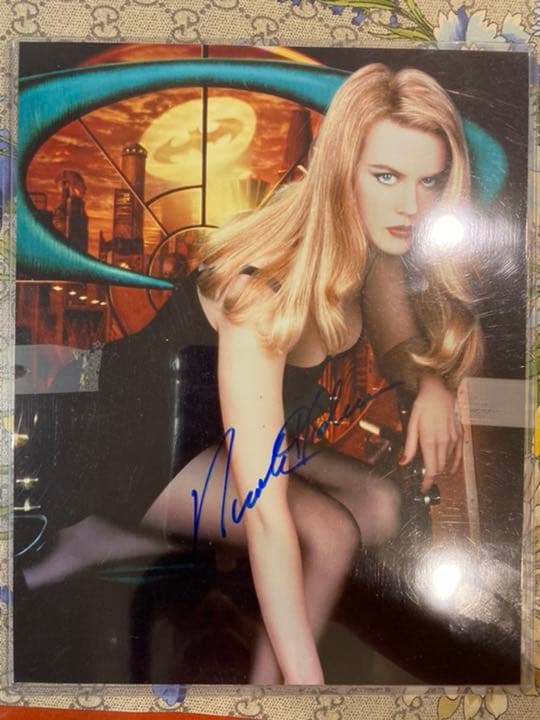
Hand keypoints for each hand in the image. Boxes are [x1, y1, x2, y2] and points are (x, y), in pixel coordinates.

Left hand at [399, 374, 461, 492]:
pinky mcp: (459, 434)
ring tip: (433, 475)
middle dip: (432, 477)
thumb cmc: (423, 405)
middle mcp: (443, 442)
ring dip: (441, 470)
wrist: (439, 391)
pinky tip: (451, 470)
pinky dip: (455, 464)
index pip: (431, 469)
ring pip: (448, 462)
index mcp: (430, 440)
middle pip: (440, 468)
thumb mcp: (411, 424)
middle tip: (425, 482)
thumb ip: (409, 445)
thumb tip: (404, 462)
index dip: (427, 482)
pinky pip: (459, 454)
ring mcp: (453, 439)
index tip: (423, 488)